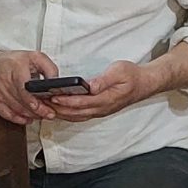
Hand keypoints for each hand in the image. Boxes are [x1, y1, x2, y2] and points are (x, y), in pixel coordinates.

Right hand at [0, 49, 59, 125]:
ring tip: (41, 114)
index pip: (25, 90)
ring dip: (31, 115)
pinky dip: (19, 118)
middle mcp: (3, 80)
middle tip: (49, 113)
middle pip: (22, 102)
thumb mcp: (35, 57)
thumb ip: (49, 68)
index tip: (46, 109)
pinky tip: (28, 118)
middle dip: (38, 111)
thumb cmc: (13, 61)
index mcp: (15, 68)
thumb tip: (56, 82)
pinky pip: (7, 115)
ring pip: (16, 110)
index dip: (36, 102)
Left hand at [37, 59, 160, 123]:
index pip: (81, 102)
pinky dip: (68, 114)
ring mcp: (100, 111)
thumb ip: (104, 80)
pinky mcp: (99, 110)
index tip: (53, 96)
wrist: (144, 84)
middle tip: (43, 103)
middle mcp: (102, 108)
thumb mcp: (120, 71)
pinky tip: (59, 110)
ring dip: (61, 113)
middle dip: (58, 109)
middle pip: (76, 113)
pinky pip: (80, 115)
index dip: (66, 101)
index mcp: (106, 99)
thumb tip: (90, 86)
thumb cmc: (132, 76)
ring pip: (77, 116)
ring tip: (46, 107)